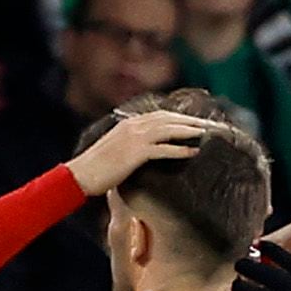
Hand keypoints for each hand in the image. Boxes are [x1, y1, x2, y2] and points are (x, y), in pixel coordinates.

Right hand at [69, 107, 218, 195]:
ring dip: (190, 130)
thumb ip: (130, 145)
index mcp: (129, 124)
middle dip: (191, 121)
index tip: (196, 122)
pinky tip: (193, 151)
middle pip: (169, 119)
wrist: (80, 175)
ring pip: (169, 129)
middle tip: (211, 125)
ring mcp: (135, 138)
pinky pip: (163, 148)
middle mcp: (133, 126)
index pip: (161, 116)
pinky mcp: (135, 153)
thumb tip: (143, 150)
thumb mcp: (114, 150)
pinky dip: (179, 149)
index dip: (180, 118)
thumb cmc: (95, 168)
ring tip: (207, 134)